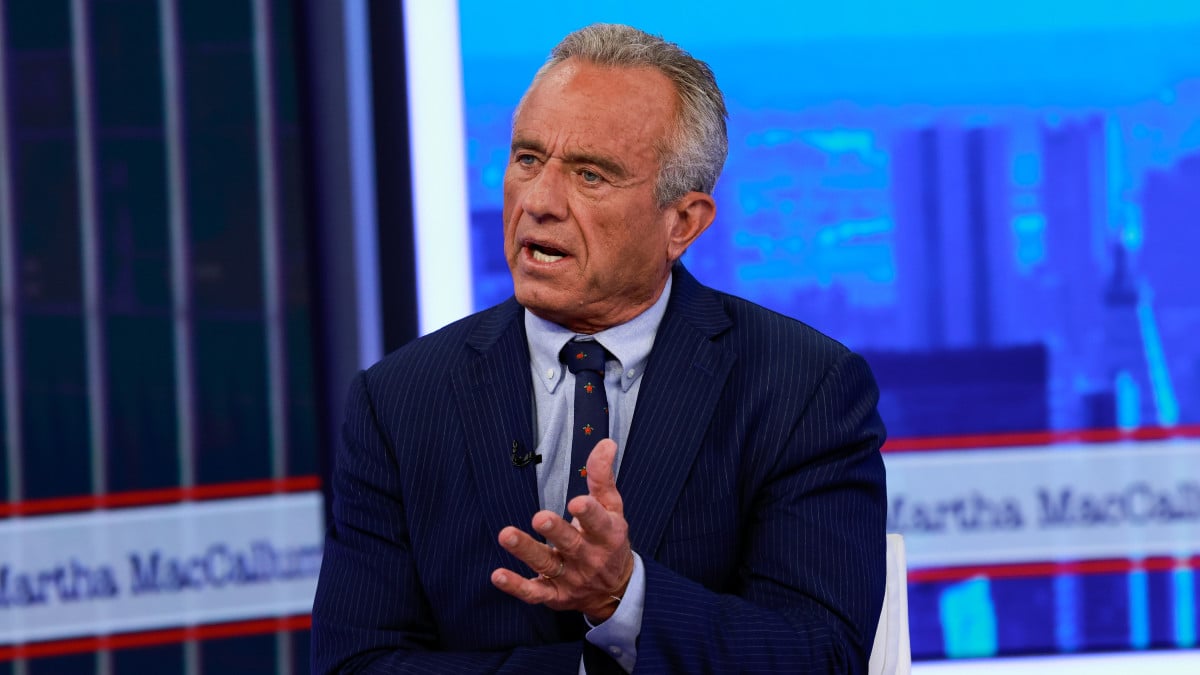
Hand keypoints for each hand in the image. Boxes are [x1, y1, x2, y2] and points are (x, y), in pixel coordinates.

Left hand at [491, 438, 633, 621]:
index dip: (589, 513)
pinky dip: (516, 586)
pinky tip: (498, 575)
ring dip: (526, 551)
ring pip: (547, 565)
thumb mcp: (612, 508)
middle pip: (571, 544)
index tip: (577, 502)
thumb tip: (606, 442)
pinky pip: (534, 592)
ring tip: (506, 535)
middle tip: (540, 517)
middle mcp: (589, 558)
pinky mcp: (554, 596)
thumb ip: (602, 476)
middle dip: (556, 531)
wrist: (615, 590)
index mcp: (607, 535)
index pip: (599, 523)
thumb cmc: (609, 540)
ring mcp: (571, 578)